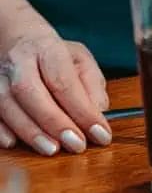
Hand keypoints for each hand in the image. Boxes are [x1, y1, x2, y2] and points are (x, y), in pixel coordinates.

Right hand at [0, 19, 110, 154]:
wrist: (19, 43)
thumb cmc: (55, 57)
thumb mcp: (83, 62)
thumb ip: (92, 87)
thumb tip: (97, 114)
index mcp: (47, 49)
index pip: (64, 81)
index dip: (82, 110)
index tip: (101, 133)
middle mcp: (18, 62)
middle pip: (29, 91)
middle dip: (54, 122)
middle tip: (76, 144)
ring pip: (6, 104)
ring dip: (29, 131)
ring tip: (52, 149)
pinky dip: (0, 130)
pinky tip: (14, 143)